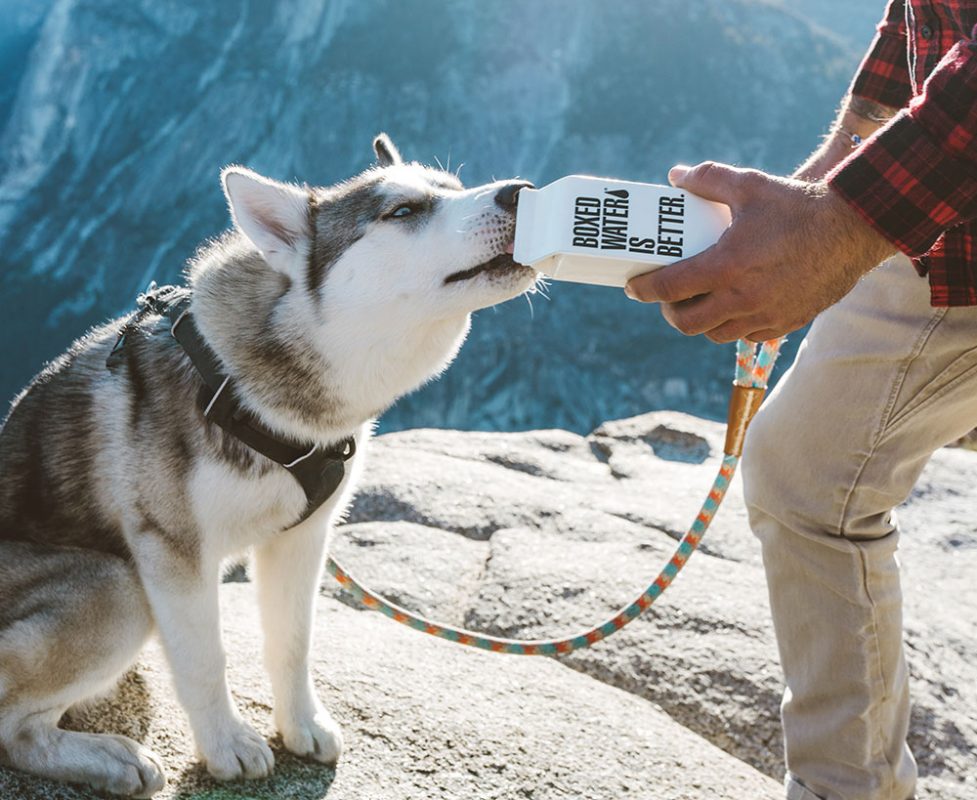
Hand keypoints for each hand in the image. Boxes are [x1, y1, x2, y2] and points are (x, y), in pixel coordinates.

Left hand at [625, 162, 896, 341]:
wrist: (855, 229)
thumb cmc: (799, 206)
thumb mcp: (749, 185)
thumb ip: (708, 179)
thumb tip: (675, 177)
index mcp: (727, 266)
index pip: (670, 288)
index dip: (645, 290)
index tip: (633, 287)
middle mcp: (743, 298)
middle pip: (687, 323)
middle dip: (669, 311)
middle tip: (667, 296)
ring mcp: (765, 314)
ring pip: (715, 334)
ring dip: (700, 321)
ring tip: (698, 301)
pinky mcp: (786, 322)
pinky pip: (746, 336)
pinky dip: (731, 325)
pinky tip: (731, 306)